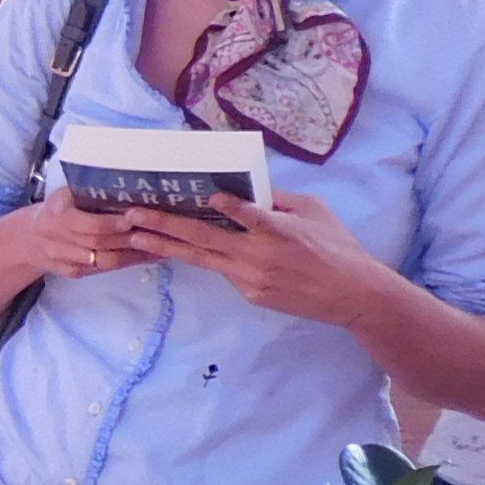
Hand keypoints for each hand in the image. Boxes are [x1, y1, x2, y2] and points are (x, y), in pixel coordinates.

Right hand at [16, 186, 152, 278]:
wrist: (27, 238)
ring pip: (103, 262)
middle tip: (159, 234)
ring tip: (160, 248)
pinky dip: (124, 265)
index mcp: (58, 216)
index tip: (137, 217)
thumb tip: (128, 185)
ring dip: (133, 256)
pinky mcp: (70, 273)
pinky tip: (144, 258)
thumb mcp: (65, 194)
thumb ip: (88, 192)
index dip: (115, 224)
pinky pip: (100, 271)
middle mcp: (58, 240)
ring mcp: (64, 260)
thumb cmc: (56, 209)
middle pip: (100, 245)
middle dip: (130, 241)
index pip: (91, 226)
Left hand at [122, 193, 394, 328]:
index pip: (251, 215)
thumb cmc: (337, 246)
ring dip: (166, 246)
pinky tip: (175, 248)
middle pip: (206, 238)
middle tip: (132, 215)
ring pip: (202, 258)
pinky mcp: (250, 293)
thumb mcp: (315, 211)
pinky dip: (202, 258)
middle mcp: (260, 255)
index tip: (207, 196)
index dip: (230, 206)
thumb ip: (280, 200)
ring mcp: (251, 278)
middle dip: (165, 225)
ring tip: (136, 236)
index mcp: (280, 231)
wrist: (352, 295)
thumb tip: (249, 189)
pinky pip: (222, 271)